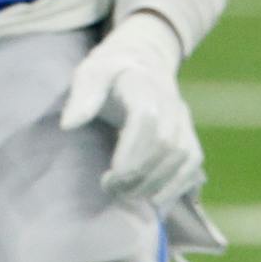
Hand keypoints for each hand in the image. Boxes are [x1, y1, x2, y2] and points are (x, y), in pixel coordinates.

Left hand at [58, 12, 203, 212]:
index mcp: (143, 84)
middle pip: (165, 143)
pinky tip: (155, 201)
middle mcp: (170, 102)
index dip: (131, 151)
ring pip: (182, 156)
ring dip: (157, 183)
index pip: (145, 119)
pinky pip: (192, 163)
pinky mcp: (189, 134)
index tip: (110, 175)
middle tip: (112, 189)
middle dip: (140, 173)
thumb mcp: (90, 73)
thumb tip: (68, 125)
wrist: (142, 60)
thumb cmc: (109, 71)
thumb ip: (81, 96)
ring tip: (128, 196)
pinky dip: (178, 185)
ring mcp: (183, 119)